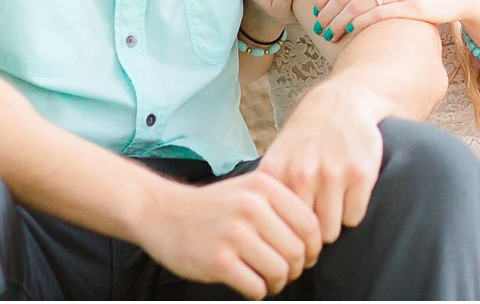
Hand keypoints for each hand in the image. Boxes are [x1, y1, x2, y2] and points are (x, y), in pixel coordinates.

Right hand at [135, 171, 322, 298]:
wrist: (162, 213)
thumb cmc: (213, 206)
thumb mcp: (248, 190)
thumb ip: (281, 206)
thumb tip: (316, 240)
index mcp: (264, 187)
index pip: (310, 225)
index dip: (312, 247)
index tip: (303, 256)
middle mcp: (251, 207)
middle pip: (297, 251)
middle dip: (295, 268)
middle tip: (284, 271)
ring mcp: (233, 235)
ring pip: (280, 271)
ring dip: (278, 282)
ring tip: (268, 279)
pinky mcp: (218, 261)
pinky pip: (256, 287)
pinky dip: (258, 291)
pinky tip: (250, 283)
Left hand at [258, 82, 386, 243]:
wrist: (341, 102)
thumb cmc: (306, 138)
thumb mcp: (277, 157)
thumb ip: (269, 194)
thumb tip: (261, 239)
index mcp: (277, 172)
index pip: (275, 228)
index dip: (284, 237)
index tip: (290, 236)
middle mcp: (302, 173)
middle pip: (304, 234)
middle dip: (309, 234)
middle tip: (314, 221)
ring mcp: (332, 173)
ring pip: (331, 231)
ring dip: (332, 223)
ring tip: (331, 204)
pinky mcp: (360, 174)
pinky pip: (354, 217)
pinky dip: (352, 212)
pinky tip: (348, 193)